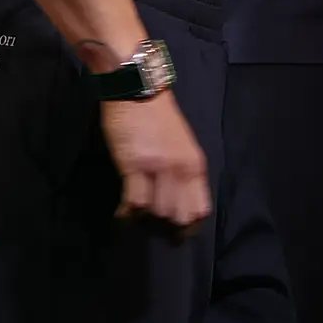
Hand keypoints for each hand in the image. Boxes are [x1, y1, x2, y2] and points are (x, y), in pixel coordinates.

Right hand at [102, 92, 210, 230]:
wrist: (136, 89)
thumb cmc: (157, 116)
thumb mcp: (181, 144)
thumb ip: (182, 171)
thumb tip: (177, 200)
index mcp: (195, 164)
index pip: (201, 209)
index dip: (189, 226)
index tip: (177, 234)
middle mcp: (180, 169)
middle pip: (178, 216)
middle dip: (165, 226)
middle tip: (153, 227)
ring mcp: (158, 168)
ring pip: (157, 212)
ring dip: (145, 219)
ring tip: (137, 217)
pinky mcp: (133, 165)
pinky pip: (134, 202)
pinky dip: (127, 214)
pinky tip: (122, 215)